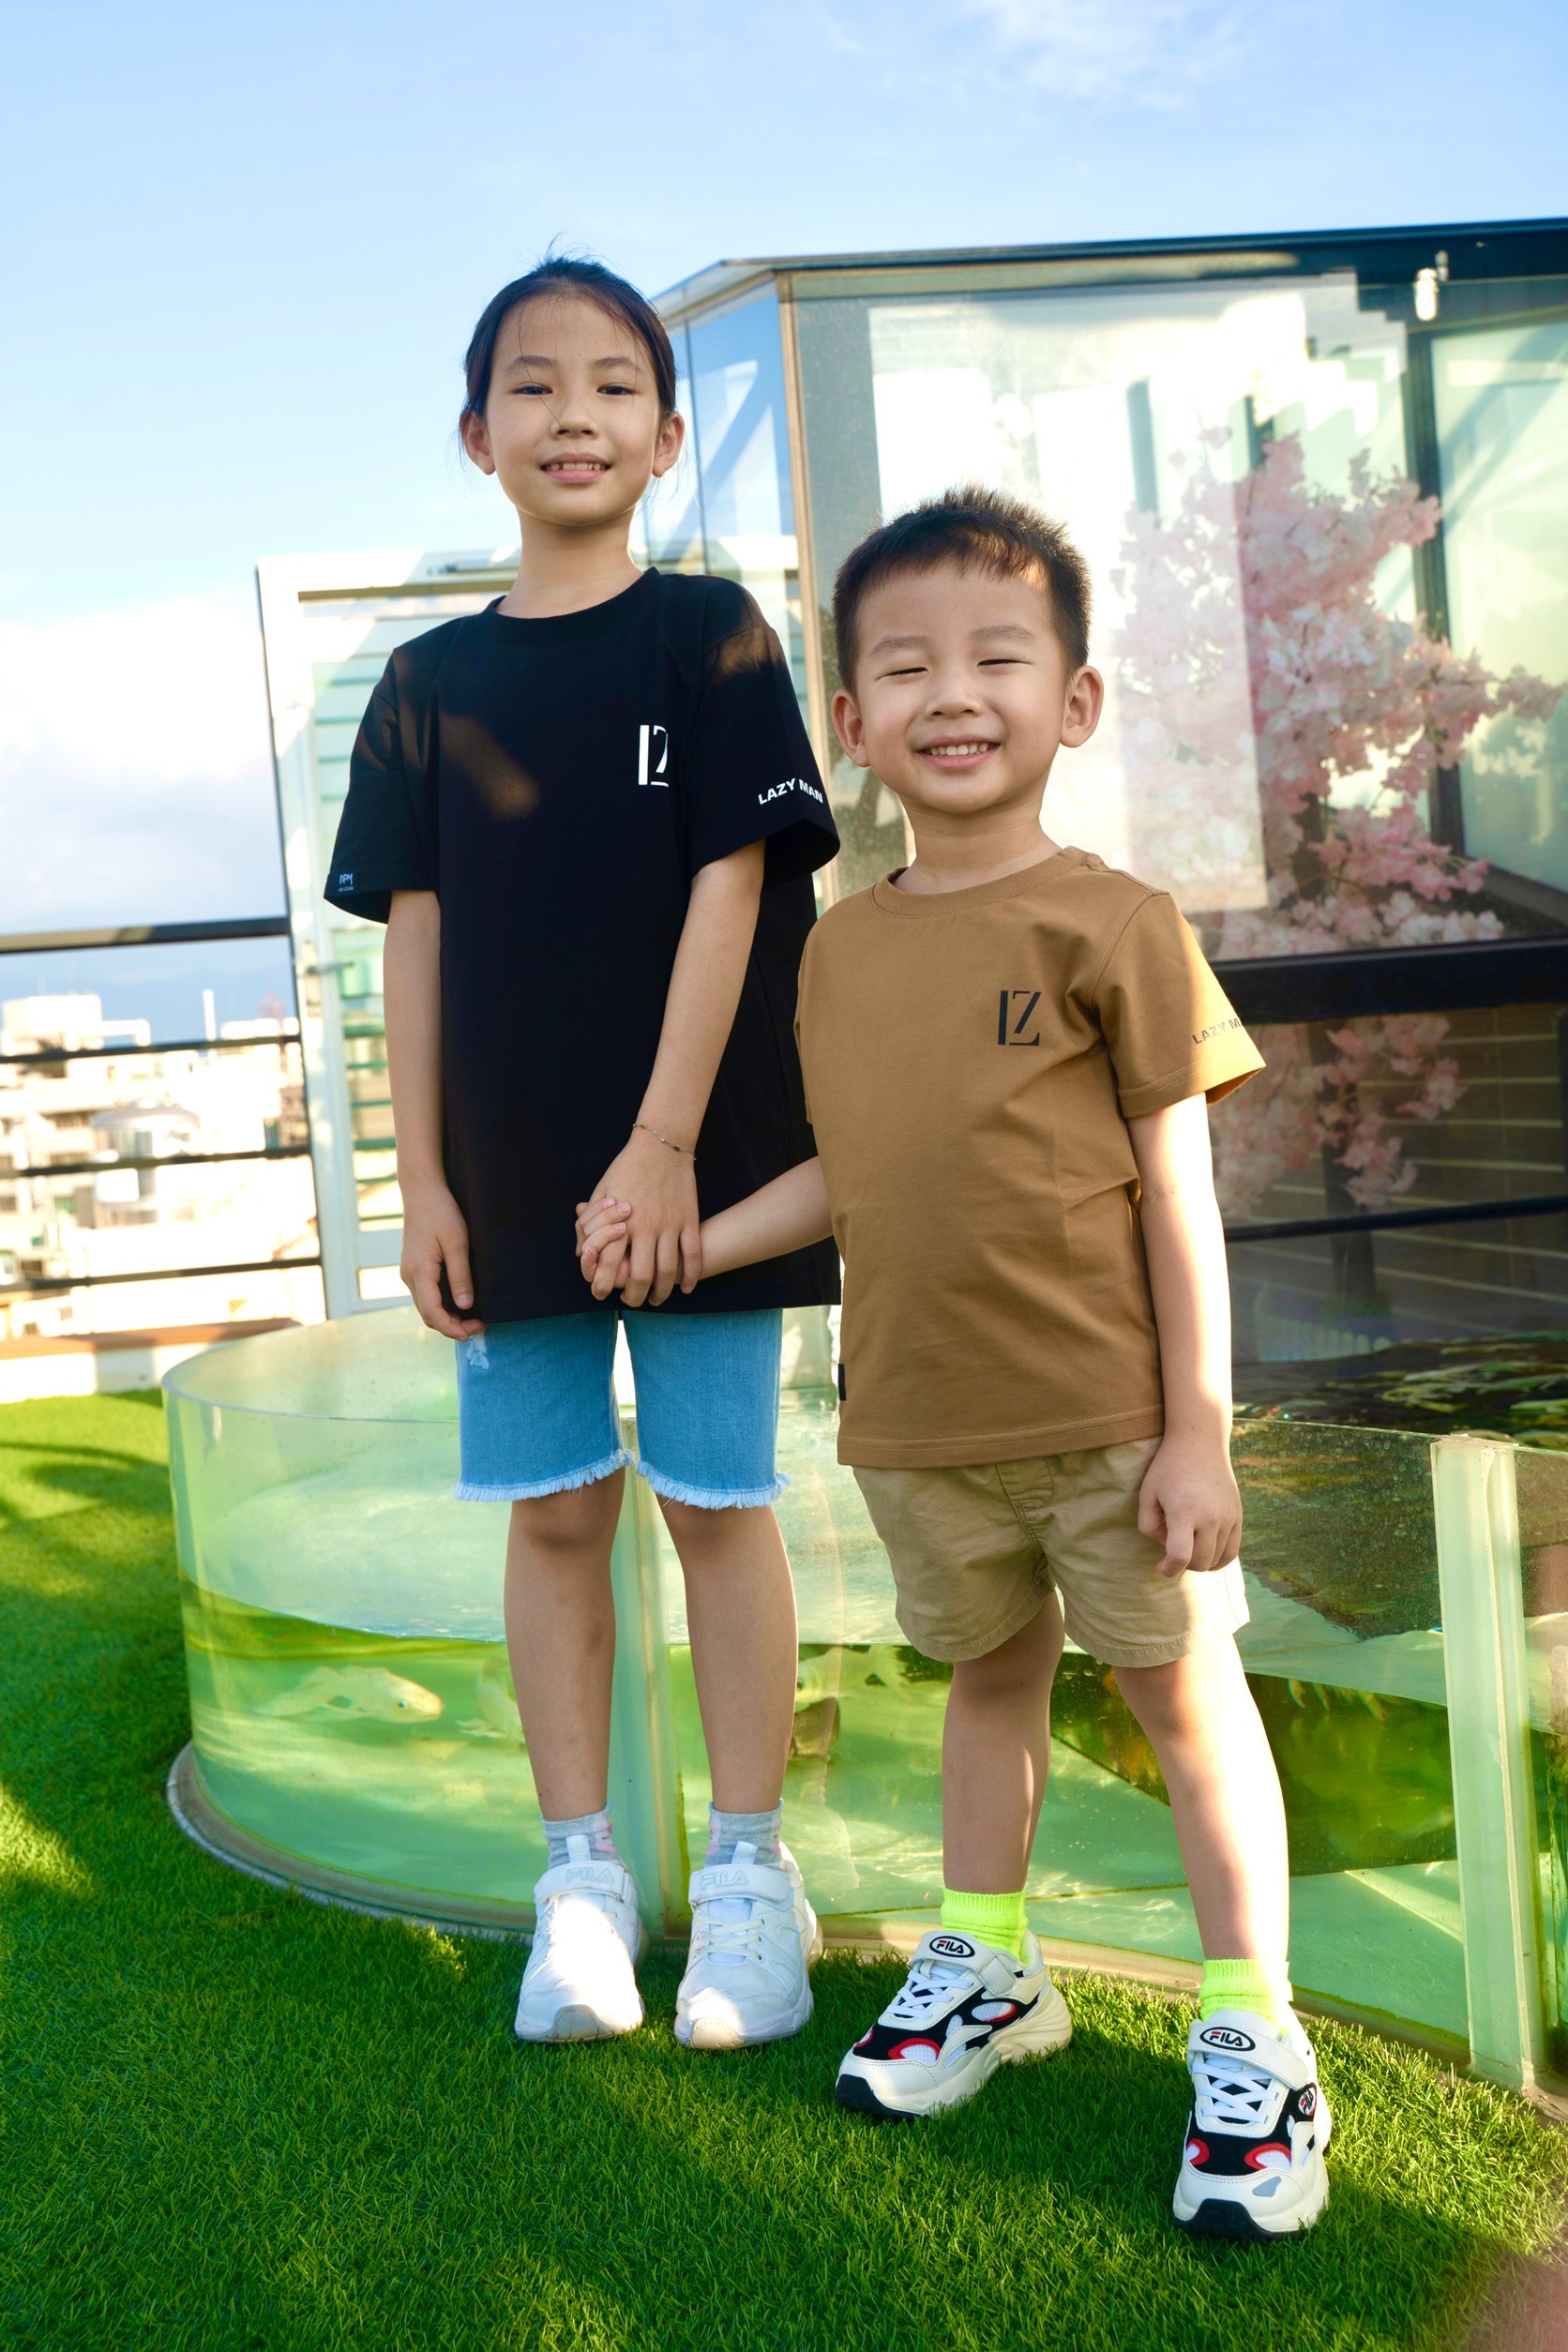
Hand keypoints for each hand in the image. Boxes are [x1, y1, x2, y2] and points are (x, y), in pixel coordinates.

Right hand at [400, 1180, 484, 1339]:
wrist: (422, 1192)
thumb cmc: (441, 1213)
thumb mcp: (458, 1243)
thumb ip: (461, 1276)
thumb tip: (466, 1307)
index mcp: (419, 1271)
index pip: (431, 1312)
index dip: (451, 1328)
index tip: (471, 1334)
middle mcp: (409, 1276)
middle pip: (428, 1314)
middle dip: (452, 1326)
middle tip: (480, 1327)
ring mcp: (410, 1273)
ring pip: (426, 1307)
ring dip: (448, 1317)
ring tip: (474, 1319)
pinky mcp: (415, 1269)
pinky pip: (427, 1295)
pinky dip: (443, 1306)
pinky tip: (461, 1305)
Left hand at [585, 1129, 700, 1307]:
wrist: (661, 1145)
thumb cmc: (626, 1169)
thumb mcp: (601, 1191)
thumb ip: (590, 1222)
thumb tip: (580, 1250)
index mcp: (619, 1220)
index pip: (609, 1263)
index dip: (604, 1285)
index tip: (603, 1293)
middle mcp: (644, 1226)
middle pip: (641, 1276)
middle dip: (636, 1296)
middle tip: (634, 1301)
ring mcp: (670, 1224)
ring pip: (668, 1270)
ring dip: (663, 1291)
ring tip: (657, 1298)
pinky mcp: (689, 1220)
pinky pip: (693, 1254)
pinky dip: (691, 1275)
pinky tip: (686, 1286)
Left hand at [1138, 1432, 1240, 1577]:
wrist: (1200, 1442)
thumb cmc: (1168, 1468)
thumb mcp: (1146, 1494)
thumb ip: (1149, 1527)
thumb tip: (1167, 1547)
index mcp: (1184, 1511)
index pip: (1180, 1556)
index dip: (1168, 1569)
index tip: (1161, 1566)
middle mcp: (1210, 1517)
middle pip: (1199, 1562)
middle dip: (1182, 1564)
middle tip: (1171, 1547)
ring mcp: (1228, 1517)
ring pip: (1216, 1560)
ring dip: (1199, 1561)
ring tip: (1187, 1545)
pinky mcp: (1238, 1516)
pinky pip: (1231, 1552)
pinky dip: (1218, 1560)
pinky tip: (1205, 1552)